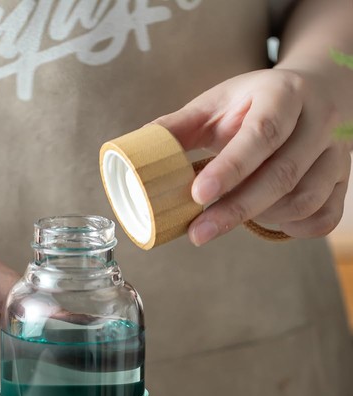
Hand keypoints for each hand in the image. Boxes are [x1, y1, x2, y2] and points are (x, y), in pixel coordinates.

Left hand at [155, 68, 350, 245]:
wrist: (316, 89)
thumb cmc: (254, 102)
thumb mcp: (216, 103)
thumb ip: (177, 127)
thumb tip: (135, 154)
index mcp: (284, 94)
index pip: (261, 134)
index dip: (230, 168)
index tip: (197, 195)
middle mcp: (319, 121)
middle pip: (282, 175)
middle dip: (236, 210)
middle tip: (197, 234)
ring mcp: (336, 152)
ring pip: (305, 199)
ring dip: (262, 218)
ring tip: (227, 219)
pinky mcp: (343, 179)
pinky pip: (325, 217)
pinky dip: (294, 229)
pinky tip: (266, 222)